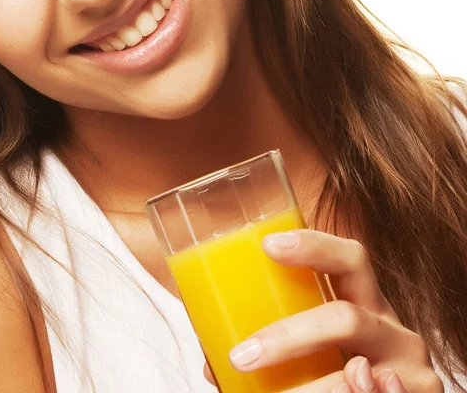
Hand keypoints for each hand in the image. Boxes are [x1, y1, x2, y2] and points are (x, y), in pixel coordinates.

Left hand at [202, 230, 442, 391]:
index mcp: (363, 301)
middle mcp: (391, 327)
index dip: (314, 246)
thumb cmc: (339, 373)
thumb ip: (271, 349)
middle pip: (346, 318)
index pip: (349, 259)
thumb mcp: (310, 353)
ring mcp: (409, 367)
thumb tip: (212, 362)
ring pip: (359, 376)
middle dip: (290, 338)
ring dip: (310, 392)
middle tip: (243, 356)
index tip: (268, 245)